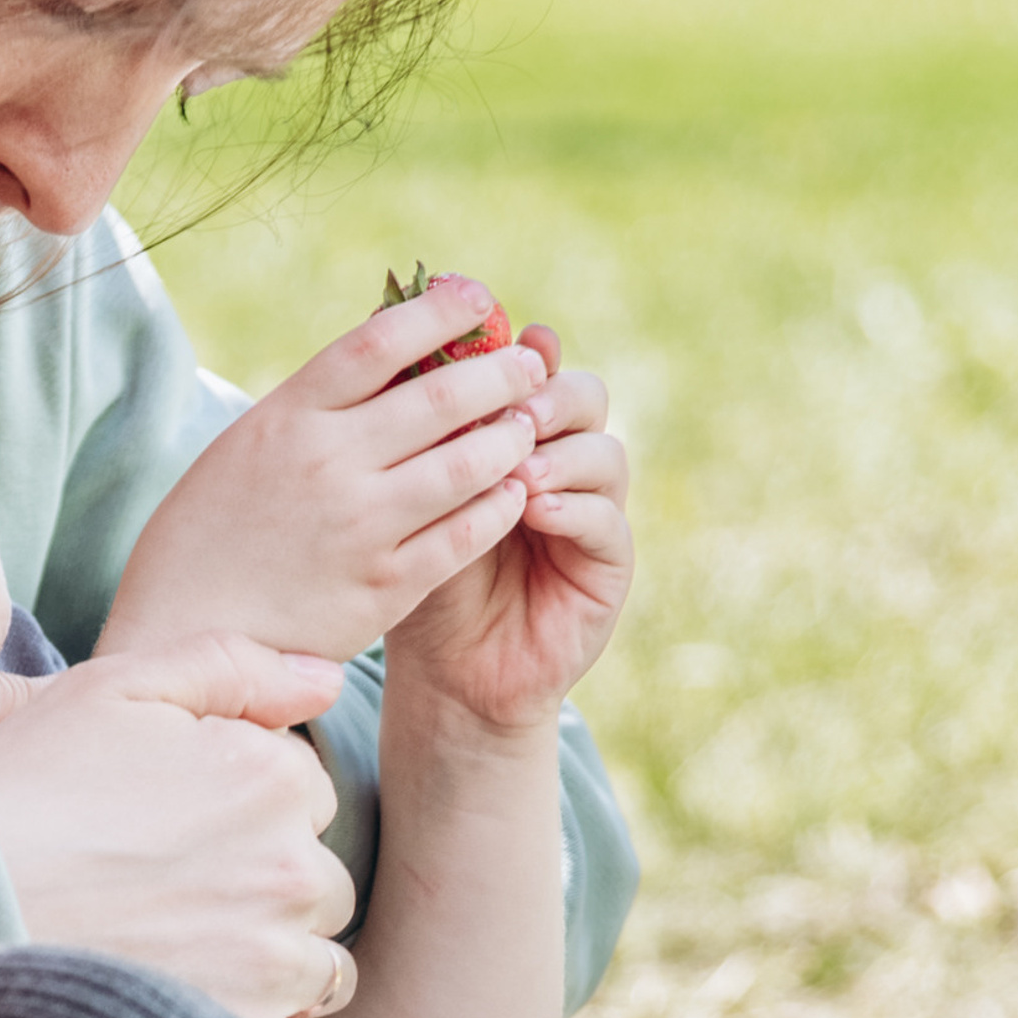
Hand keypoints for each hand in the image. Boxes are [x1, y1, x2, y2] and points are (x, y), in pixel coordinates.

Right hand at [0, 632, 356, 1017]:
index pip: (303, 799)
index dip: (236, 815)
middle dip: (260, 896)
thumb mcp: (109, 691)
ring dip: (270, 975)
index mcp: (270, 777)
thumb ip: (229, 667)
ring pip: (320, 974)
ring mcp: (274, 967)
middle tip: (161, 908)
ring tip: (175, 970)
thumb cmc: (14, 794)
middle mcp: (291, 871)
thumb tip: (331, 681)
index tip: (167, 839)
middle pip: (316, 889)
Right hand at [98, 276, 547, 664]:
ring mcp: (360, 527)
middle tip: (529, 365)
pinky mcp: (382, 588)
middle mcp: (328, 463)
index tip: (476, 297)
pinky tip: (512, 493)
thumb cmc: (200, 543)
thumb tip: (378, 363)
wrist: (177, 640)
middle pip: (442, 394)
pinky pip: (465, 534)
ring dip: (510, 437)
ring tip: (526, 428)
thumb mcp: (237, 454)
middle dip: (501, 371)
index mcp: (286, 419)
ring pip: (469, 462)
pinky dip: (498, 506)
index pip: (381, 341)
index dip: (439, 311)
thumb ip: (305, 413)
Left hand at [384, 336, 632, 736]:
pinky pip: (606, 521)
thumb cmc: (418, 580)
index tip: (510, 342)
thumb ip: (426, 443)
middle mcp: (563, 466)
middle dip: (552, 396)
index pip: (538, 374)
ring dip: (563, 453)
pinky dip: (573, 509)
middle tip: (517, 410)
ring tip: (520, 471)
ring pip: (605, 454)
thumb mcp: (413, 504)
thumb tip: (409, 357)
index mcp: (519, 440)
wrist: (444, 675)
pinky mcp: (607, 565)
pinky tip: (535, 511)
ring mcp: (591, 513)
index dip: (528, 354)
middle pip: (584, 398)